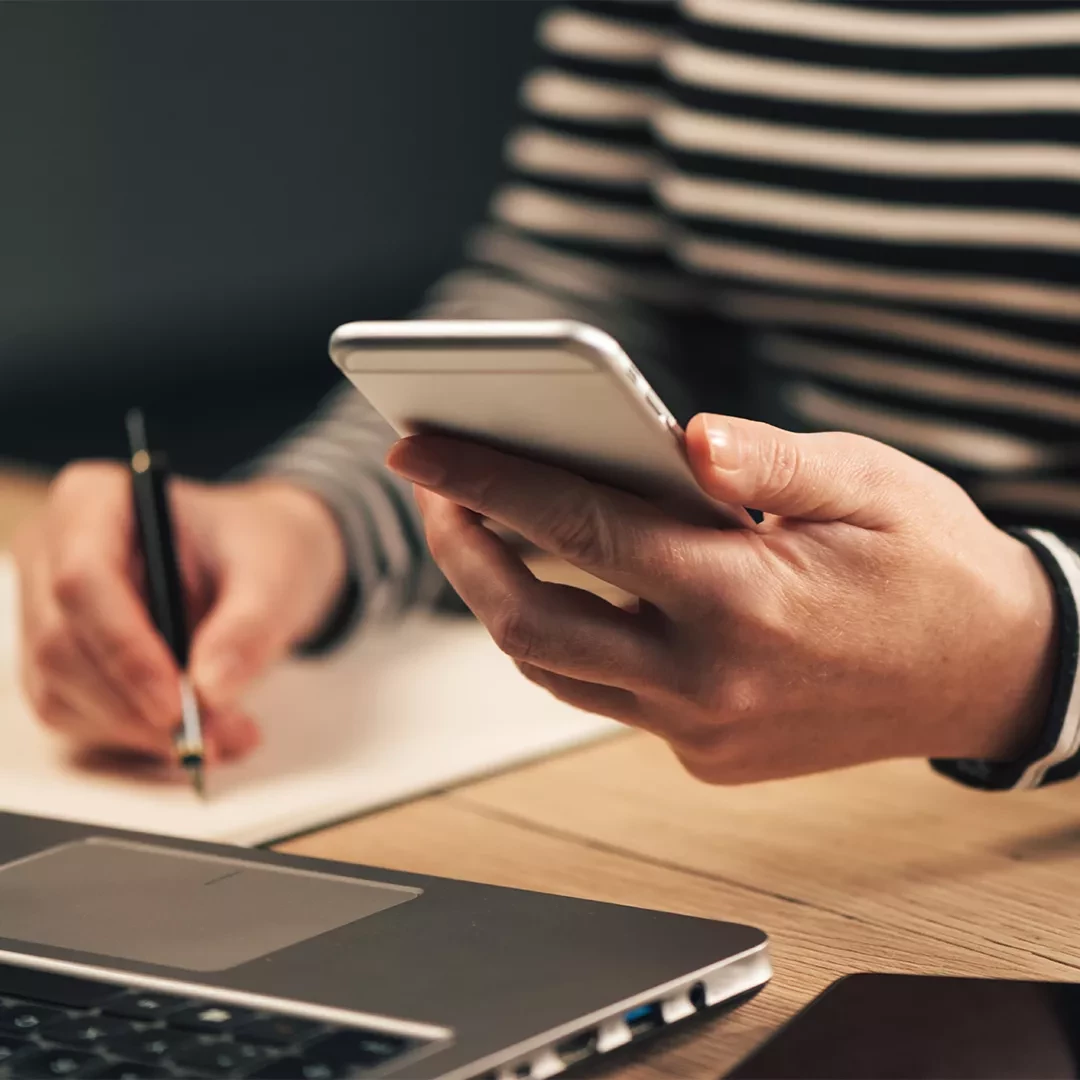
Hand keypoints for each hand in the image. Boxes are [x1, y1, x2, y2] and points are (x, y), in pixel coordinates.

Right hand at [13, 463, 346, 762]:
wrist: (260, 564)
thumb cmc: (260, 548)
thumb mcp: (276, 572)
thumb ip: (250, 625)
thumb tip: (210, 689)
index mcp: (94, 501)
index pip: (82, 581)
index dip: (125, 651)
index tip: (179, 703)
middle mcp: (52, 553)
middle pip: (62, 645)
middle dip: (137, 707)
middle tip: (216, 737)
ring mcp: (48, 611)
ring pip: (62, 692)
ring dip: (140, 733)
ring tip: (226, 735)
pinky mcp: (62, 662)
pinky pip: (78, 716)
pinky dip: (137, 739)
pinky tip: (198, 734)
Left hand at [387, 416, 1056, 782]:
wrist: (988, 670)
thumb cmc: (928, 561)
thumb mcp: (865, 482)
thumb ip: (765, 461)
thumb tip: (684, 435)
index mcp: (741, 596)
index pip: (575, 525)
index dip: (483, 478)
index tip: (417, 447)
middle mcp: (707, 678)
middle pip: (528, 622)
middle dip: (461, 550)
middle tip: (433, 491)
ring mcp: (702, 730)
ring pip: (554, 670)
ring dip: (502, 600)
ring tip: (484, 533)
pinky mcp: (707, 756)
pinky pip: (604, 699)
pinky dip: (567, 642)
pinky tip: (568, 589)